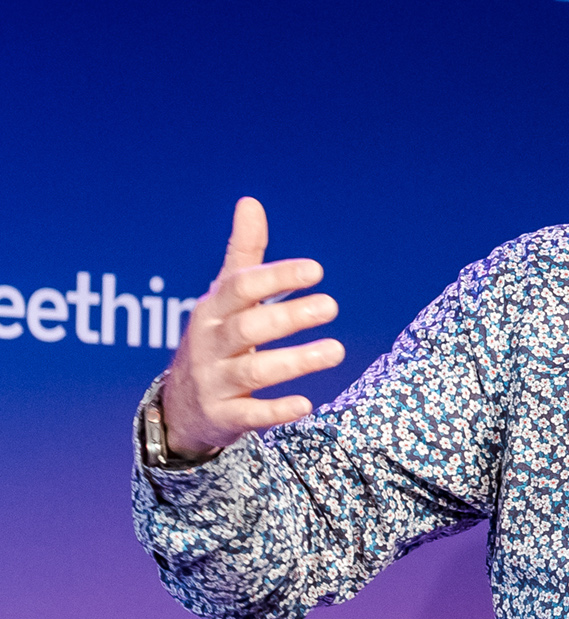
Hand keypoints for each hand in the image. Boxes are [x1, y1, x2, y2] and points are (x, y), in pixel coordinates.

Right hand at [160, 197, 344, 459]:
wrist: (180, 407)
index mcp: (212, 310)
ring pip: (252, 372)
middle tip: (331, 306)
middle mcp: (209, 344)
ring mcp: (214, 382)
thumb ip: (244, 254)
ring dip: (295, 361)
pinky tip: (306, 404)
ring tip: (336, 350)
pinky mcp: (224, 417)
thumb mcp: (224, 297)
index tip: (316, 270)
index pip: (241, 287)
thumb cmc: (215, 339)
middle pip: (248, 328)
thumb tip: (251, 201)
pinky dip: (275, 410)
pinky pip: (249, 415)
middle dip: (289, 316)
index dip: (277, 277)